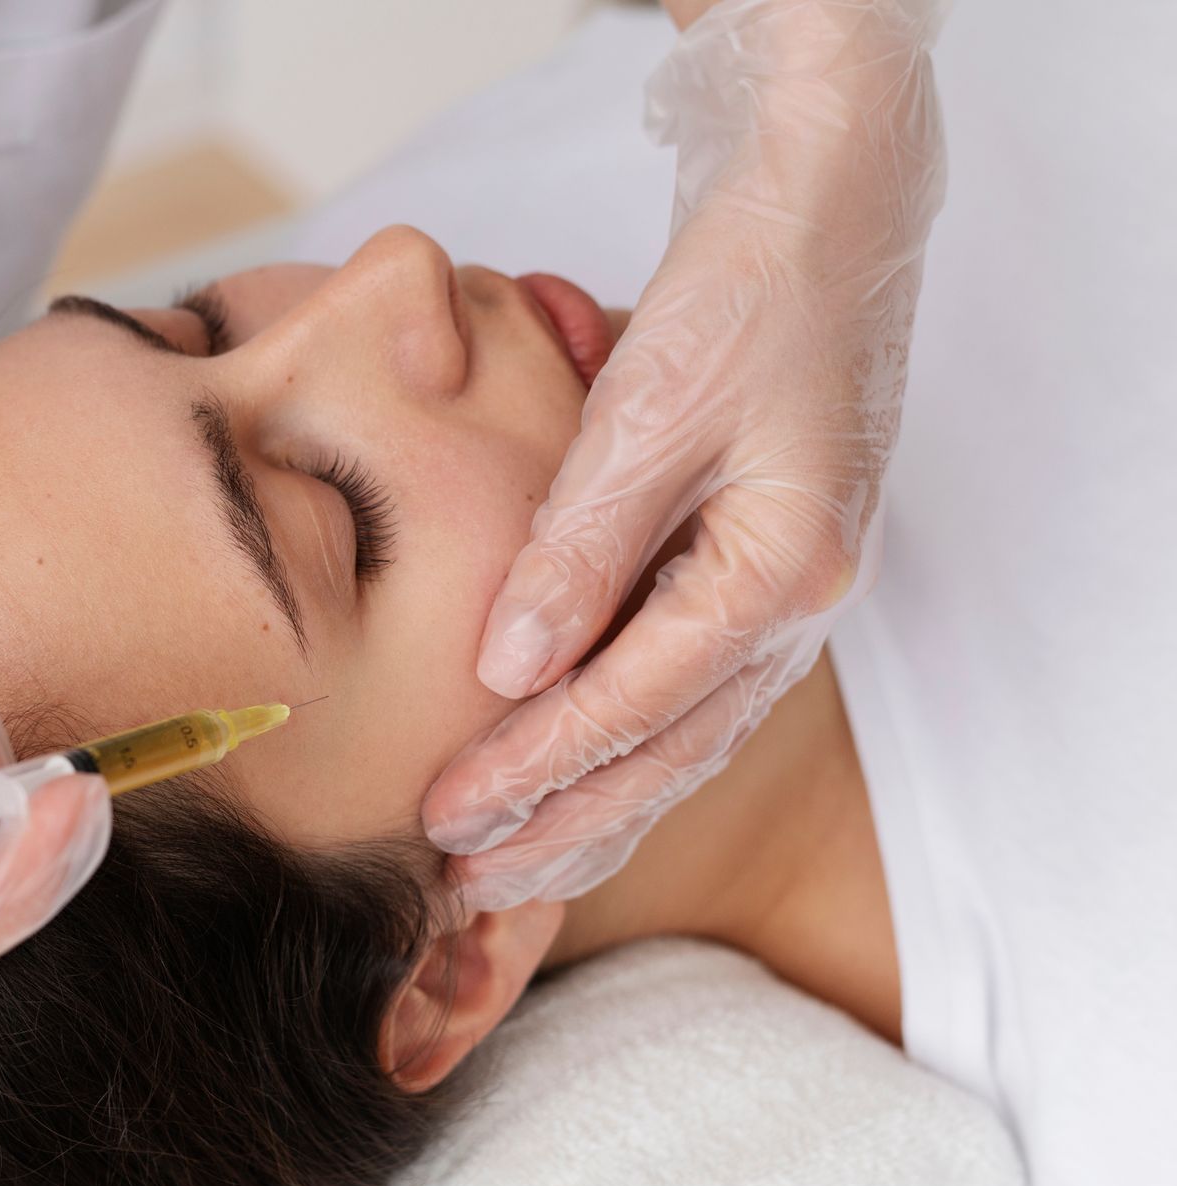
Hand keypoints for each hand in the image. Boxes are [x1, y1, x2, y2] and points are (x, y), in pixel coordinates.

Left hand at [423, 0, 947, 907]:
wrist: (826, 216)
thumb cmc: (742, 290)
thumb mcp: (648, 409)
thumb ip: (579, 545)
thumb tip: (508, 669)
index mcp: (780, 568)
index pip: (637, 703)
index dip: (534, 768)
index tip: (444, 818)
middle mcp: (797, 603)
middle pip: (669, 752)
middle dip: (564, 825)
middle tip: (466, 885)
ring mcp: (788, 595)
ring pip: (684, 739)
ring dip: (594, 808)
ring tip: (509, 871)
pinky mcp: (761, 574)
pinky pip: (689, 692)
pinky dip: (624, 749)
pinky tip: (573, 786)